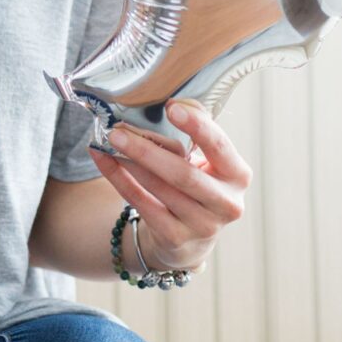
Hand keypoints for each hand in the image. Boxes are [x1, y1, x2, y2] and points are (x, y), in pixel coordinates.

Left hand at [88, 99, 250, 279]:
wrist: (191, 238)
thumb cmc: (199, 184)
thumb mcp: (208, 161)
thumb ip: (197, 131)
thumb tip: (174, 103)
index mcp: (237, 176)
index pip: (219, 147)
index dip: (197, 127)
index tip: (171, 107)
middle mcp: (226, 203)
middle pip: (183, 174)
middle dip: (148, 150)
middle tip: (119, 130)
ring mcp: (202, 225)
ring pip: (159, 189)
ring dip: (130, 162)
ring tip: (110, 141)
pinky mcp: (175, 238)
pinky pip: (141, 204)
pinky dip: (120, 180)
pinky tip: (104, 160)